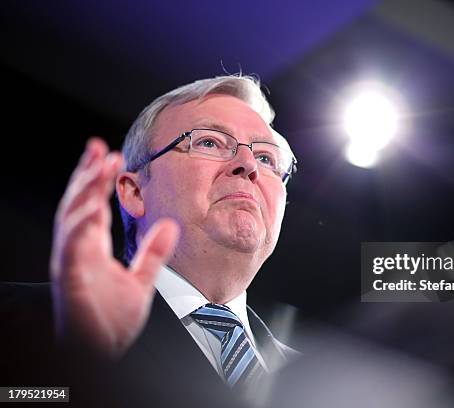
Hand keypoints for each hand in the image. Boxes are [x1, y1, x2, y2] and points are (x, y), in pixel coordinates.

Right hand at [50, 138, 178, 358]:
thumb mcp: (141, 281)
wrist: (102, 354)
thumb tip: (171, 225)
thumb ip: (153, 253)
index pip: (92, 205)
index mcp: (91, 248)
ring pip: (71, 219)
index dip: (97, 180)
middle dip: (86, 175)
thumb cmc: (112, 321)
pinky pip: (71, 250)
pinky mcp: (69, 281)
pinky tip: (91, 209)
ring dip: (84, 192)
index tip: (108, 153)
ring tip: (99, 168)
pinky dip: (79, 228)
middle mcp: (78, 250)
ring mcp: (71, 264)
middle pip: (77, 204)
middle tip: (99, 148)